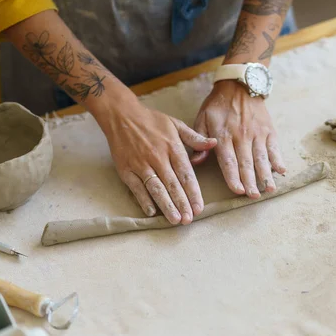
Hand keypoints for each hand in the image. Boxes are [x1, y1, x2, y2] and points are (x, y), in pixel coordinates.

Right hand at [98, 98, 216, 223]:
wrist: (121, 115)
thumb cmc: (151, 120)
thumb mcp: (176, 124)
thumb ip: (195, 138)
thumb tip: (214, 143)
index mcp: (172, 147)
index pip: (186, 174)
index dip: (193, 192)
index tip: (199, 207)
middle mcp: (158, 157)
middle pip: (172, 184)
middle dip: (182, 203)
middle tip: (189, 220)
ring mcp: (141, 164)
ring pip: (156, 188)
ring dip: (166, 205)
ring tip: (175, 220)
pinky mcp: (126, 169)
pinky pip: (136, 188)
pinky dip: (144, 200)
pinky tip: (152, 212)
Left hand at [191, 80, 285, 197]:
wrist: (239, 85)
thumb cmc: (217, 106)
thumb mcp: (202, 119)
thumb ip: (198, 141)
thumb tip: (196, 162)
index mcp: (223, 135)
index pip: (228, 160)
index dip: (233, 176)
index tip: (238, 190)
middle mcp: (241, 136)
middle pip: (247, 163)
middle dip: (251, 181)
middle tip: (254, 196)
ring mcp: (257, 133)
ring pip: (262, 157)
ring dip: (266, 175)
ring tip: (270, 189)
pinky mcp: (268, 130)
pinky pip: (274, 147)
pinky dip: (278, 159)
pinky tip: (282, 171)